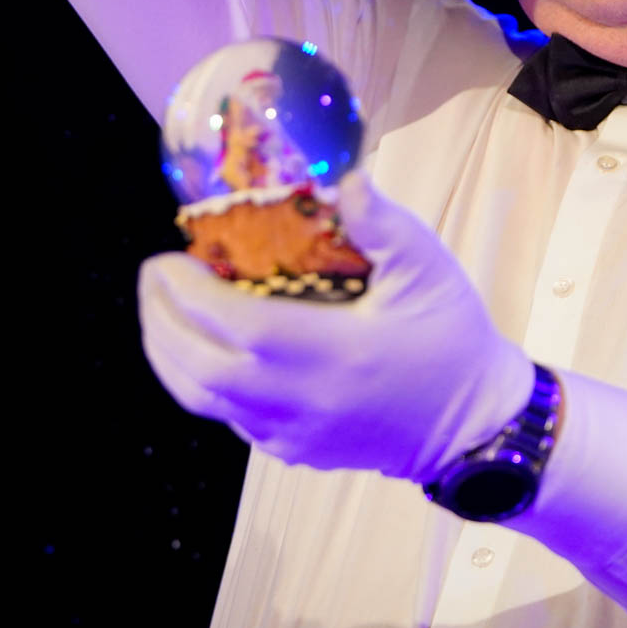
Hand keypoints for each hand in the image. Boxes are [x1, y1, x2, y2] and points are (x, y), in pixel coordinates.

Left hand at [137, 170, 534, 481]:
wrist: (474, 427)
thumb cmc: (451, 340)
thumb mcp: (429, 272)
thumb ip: (382, 224)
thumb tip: (340, 176)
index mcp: (335, 353)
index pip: (237, 327)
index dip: (190, 294)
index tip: (168, 258)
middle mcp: (303, 401)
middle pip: (199, 369)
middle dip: (161, 320)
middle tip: (153, 274)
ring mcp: (292, 433)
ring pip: (202, 400)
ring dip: (167, 353)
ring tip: (159, 308)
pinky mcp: (291, 451)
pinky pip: (225, 416)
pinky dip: (197, 379)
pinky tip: (199, 343)